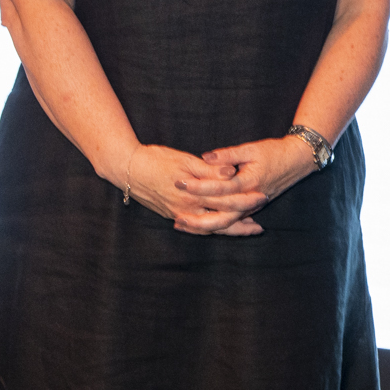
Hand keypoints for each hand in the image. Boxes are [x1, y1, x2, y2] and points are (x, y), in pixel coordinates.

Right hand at [116, 143, 259, 235]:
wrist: (127, 168)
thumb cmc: (156, 159)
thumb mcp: (185, 160)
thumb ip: (210, 169)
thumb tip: (232, 173)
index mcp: (193, 193)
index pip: (226, 201)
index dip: (246, 200)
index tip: (262, 197)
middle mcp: (187, 208)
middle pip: (222, 219)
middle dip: (243, 219)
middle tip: (261, 220)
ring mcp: (179, 214)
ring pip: (211, 228)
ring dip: (231, 229)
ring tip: (250, 229)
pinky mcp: (172, 215)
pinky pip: (197, 228)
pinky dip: (212, 230)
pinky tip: (222, 228)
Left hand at [182, 134, 322, 235]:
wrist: (298, 160)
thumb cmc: (275, 152)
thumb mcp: (251, 149)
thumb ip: (228, 154)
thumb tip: (206, 157)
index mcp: (249, 182)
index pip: (220, 188)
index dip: (199, 186)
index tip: (180, 183)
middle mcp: (250, 199)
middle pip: (221, 217)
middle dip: (197, 219)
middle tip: (176, 217)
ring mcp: (252, 206)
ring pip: (226, 224)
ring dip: (203, 227)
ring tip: (182, 225)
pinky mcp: (252, 208)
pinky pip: (232, 222)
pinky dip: (215, 227)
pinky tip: (199, 228)